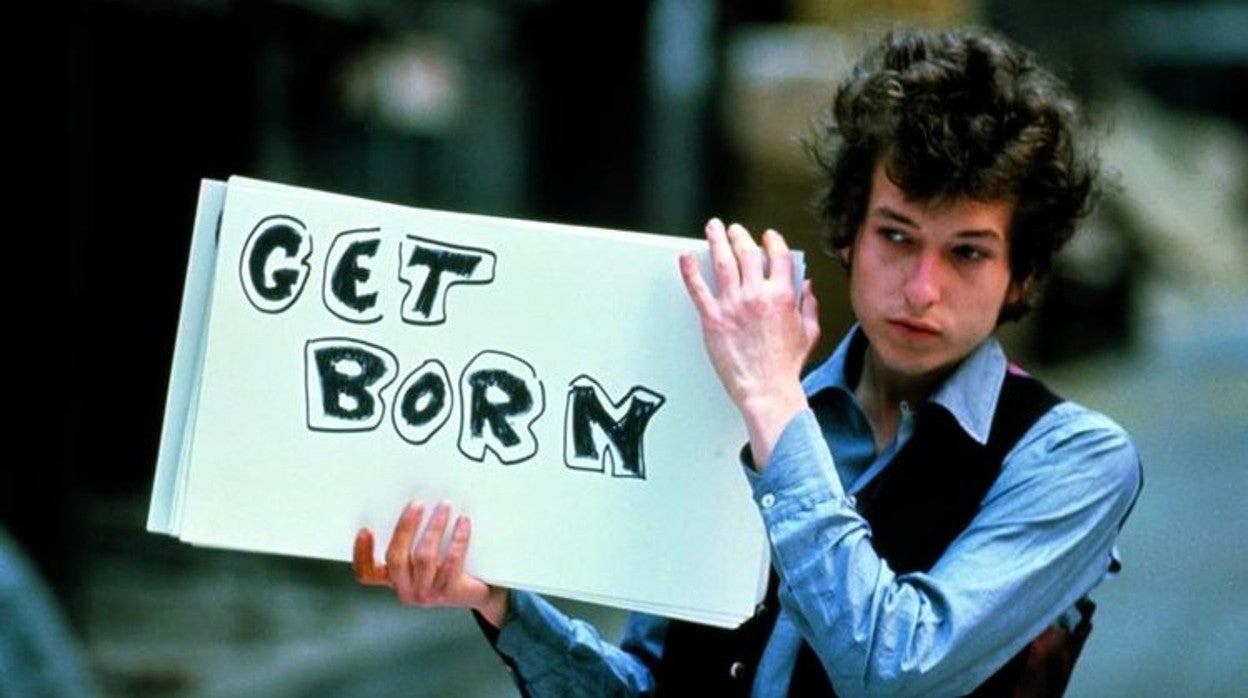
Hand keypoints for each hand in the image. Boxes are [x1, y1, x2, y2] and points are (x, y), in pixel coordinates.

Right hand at [353, 501, 509, 626]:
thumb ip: (411, 541)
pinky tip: (462, 522)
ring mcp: (427, 594)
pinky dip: (458, 538)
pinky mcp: (450, 592)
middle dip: (405, 528)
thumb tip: (412, 508)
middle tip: (417, 505)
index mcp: (394, 581)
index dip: (362, 554)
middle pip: (396, 559)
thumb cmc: (447, 568)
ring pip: (424, 558)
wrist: (478, 592)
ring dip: (434, 528)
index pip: (368, 574)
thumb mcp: (423, 559)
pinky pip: (452, 561)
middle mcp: (407, 591)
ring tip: (444, 507)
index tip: (366, 529)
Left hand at [679, 219, 819, 467]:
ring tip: (712, 230)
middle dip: (740, 236)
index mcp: (782, 296)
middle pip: (747, 253)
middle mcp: (757, 295)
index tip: (767, 237)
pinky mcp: (713, 319)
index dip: (772, 241)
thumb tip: (807, 288)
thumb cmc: (785, 367)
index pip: (778, 256)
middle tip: (733, 230)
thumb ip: (809, 306)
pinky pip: (698, 289)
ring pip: (723, 263)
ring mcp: (733, 305)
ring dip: (716, 241)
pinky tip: (686, 258)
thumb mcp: (809, 333)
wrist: (767, 390)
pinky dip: (690, 271)